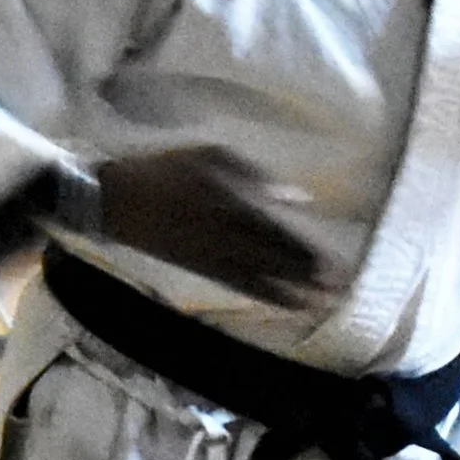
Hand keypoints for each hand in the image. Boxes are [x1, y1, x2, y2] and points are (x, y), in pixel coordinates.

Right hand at [95, 145, 339, 310]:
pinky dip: (265, 296)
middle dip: (309, 275)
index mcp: (228, 198)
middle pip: (276, 257)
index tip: (335, 261)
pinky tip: (288, 304)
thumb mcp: (212, 154)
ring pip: (261, 276)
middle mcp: (223, 231)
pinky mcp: (200, 269)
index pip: (278, 229)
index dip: (307, 249)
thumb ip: (255, 175)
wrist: (118, 199)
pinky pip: (238, 285)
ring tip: (324, 303)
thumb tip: (296, 198)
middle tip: (341, 289)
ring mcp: (211, 254)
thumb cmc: (167, 168)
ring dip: (294, 291)